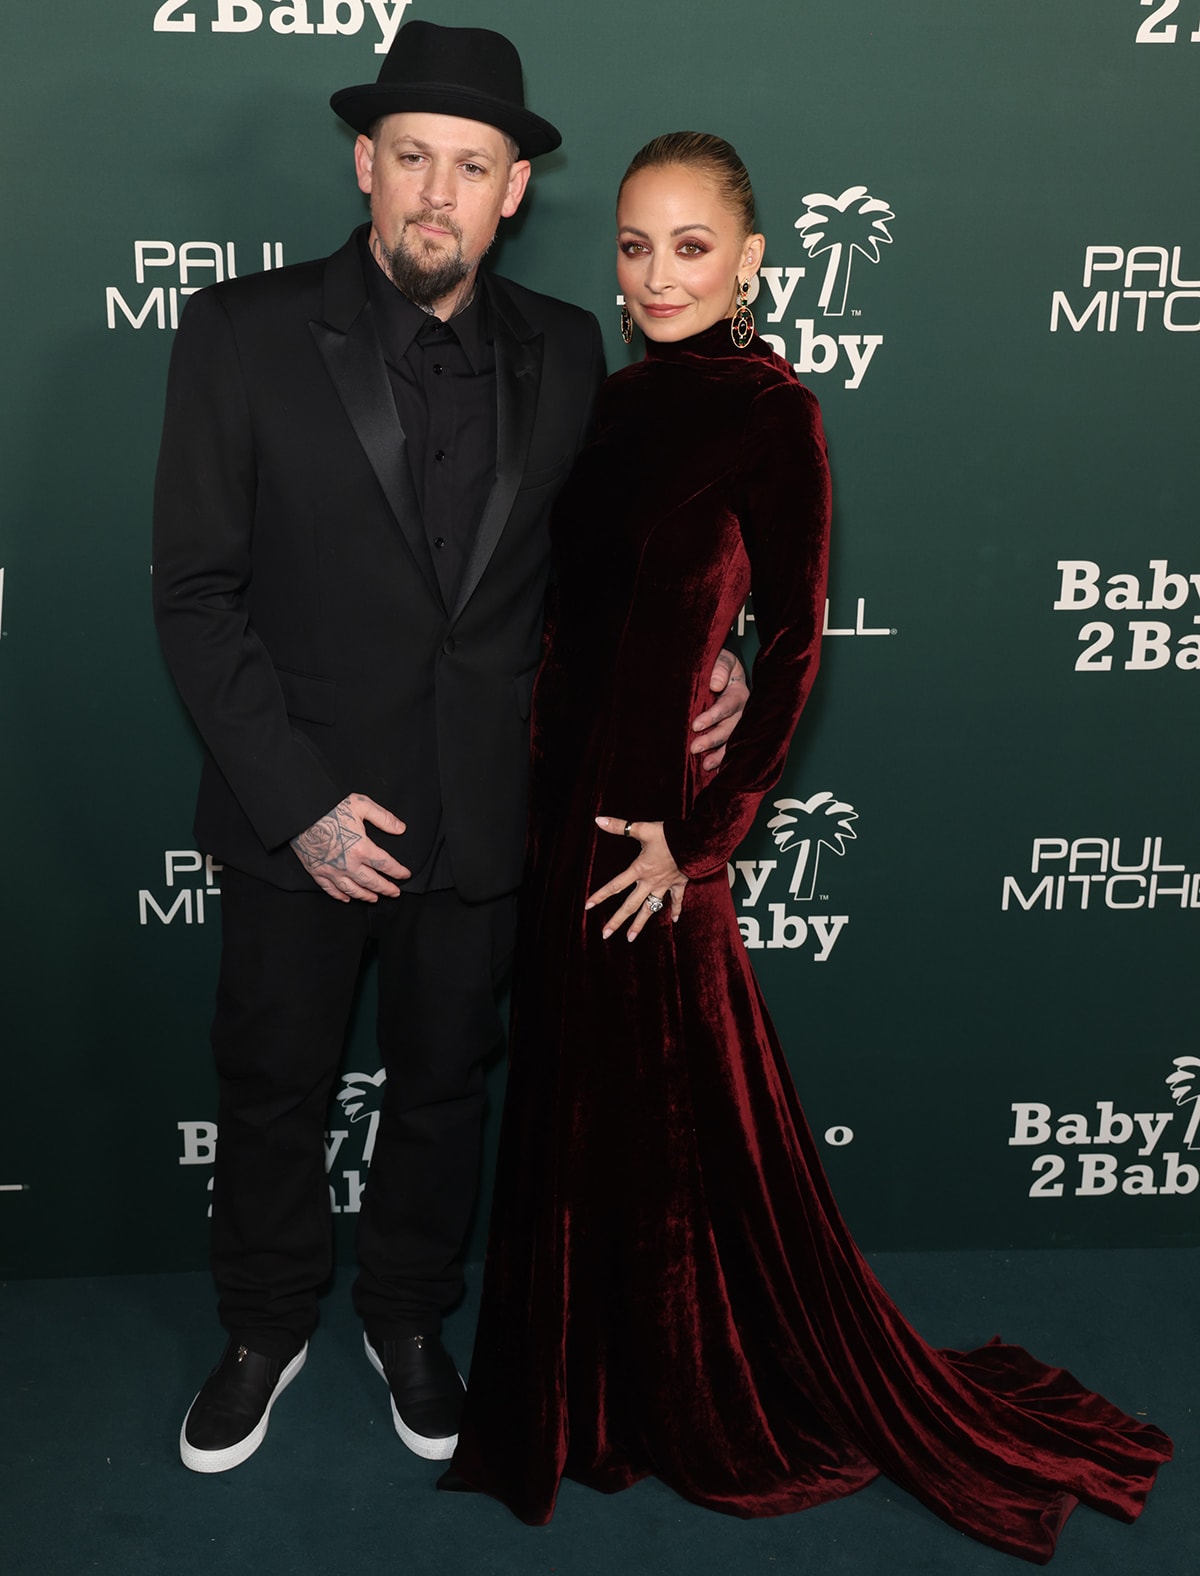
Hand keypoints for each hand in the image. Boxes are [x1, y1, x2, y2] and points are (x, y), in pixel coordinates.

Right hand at [290, 793, 409, 902]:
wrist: (301, 812)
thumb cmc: (329, 807)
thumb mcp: (361, 805)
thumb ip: (383, 818)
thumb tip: (400, 829)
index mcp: (361, 848)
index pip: (386, 864)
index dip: (398, 872)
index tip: (405, 875)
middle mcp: (348, 863)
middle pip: (372, 882)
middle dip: (386, 888)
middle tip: (395, 892)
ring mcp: (331, 870)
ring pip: (352, 889)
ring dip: (366, 895)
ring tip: (374, 898)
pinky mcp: (317, 870)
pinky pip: (330, 889)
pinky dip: (339, 895)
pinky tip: (346, 898)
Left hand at [586, 816, 687, 939]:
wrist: (697, 840)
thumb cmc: (670, 835)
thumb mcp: (643, 828)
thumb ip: (620, 826)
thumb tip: (598, 820)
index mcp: (640, 869)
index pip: (616, 885)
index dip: (600, 895)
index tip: (588, 906)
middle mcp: (651, 881)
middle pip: (630, 905)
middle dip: (617, 920)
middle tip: (605, 934)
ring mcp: (665, 885)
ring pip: (650, 909)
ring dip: (640, 924)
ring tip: (630, 938)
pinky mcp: (680, 883)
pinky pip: (677, 900)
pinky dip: (676, 910)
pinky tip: (674, 920)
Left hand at [690, 647, 747, 771]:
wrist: (726, 673)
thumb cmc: (721, 667)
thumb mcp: (722, 661)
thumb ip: (720, 668)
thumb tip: (715, 684)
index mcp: (739, 693)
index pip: (727, 706)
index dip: (712, 716)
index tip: (695, 725)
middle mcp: (744, 712)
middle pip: (731, 728)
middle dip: (713, 739)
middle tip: (694, 748)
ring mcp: (741, 724)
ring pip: (734, 742)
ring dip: (720, 755)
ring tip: (706, 765)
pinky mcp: (736, 733)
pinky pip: (734, 748)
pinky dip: (725, 761)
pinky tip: (715, 771)